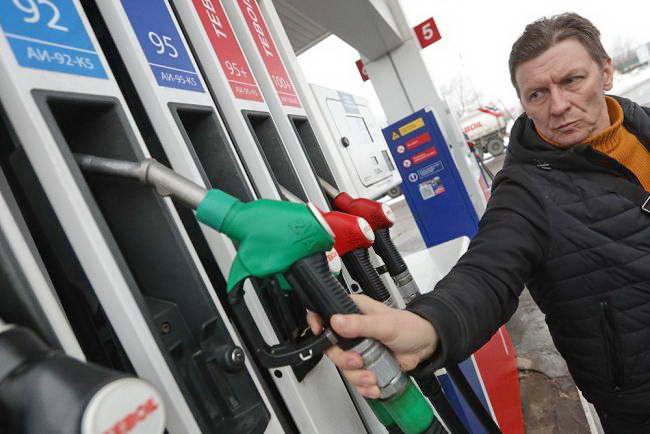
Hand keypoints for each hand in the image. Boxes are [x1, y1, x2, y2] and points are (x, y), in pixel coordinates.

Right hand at [306, 294, 437, 398]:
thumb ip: (360, 324)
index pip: (325, 313)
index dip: (318, 323)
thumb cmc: (410, 327)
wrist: (425, 346)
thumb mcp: (385, 324)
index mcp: (354, 311)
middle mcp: (352, 329)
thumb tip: (337, 321)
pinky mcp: (365, 363)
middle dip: (344, 360)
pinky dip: (364, 385)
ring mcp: (358, 347)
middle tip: (359, 361)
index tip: (320, 334)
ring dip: (357, 376)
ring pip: (343, 366)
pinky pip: (355, 378)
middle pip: (331, 347)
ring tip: (372, 376)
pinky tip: (375, 383)